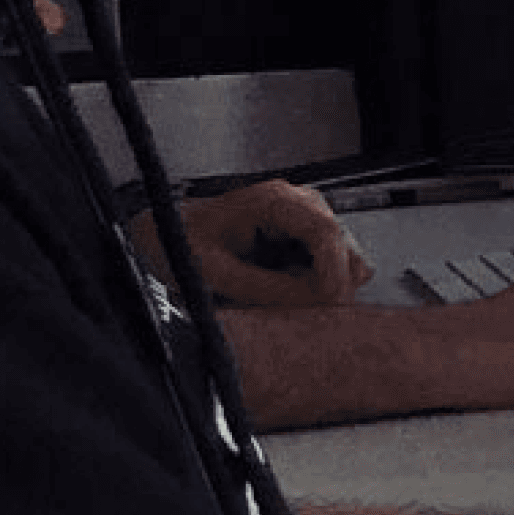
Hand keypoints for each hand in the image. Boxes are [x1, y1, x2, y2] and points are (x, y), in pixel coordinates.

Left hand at [135, 179, 374, 306]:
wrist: (167, 234)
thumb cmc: (182, 246)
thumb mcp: (213, 273)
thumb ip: (263, 287)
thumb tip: (315, 301)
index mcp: (274, 201)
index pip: (325, 232)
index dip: (334, 271)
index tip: (330, 303)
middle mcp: (300, 202)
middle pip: (344, 244)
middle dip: (333, 282)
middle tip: (306, 314)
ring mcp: (309, 216)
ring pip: (346, 254)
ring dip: (326, 284)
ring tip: (284, 299)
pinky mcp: (310, 235)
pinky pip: (335, 262)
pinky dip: (322, 283)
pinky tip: (290, 291)